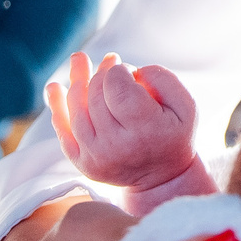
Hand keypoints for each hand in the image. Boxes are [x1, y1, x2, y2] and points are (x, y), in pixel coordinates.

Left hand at [45, 51, 208, 212]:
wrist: (161, 180)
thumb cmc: (174, 136)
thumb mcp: (186, 106)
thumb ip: (163, 79)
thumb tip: (131, 70)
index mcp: (144, 129)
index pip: (118, 88)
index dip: (119, 70)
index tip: (129, 71)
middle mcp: (116, 145)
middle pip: (96, 95)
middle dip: (101, 72)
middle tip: (110, 62)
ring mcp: (94, 156)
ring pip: (76, 109)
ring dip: (77, 80)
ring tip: (79, 60)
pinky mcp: (81, 162)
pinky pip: (62, 130)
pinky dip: (56, 106)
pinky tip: (54, 86)